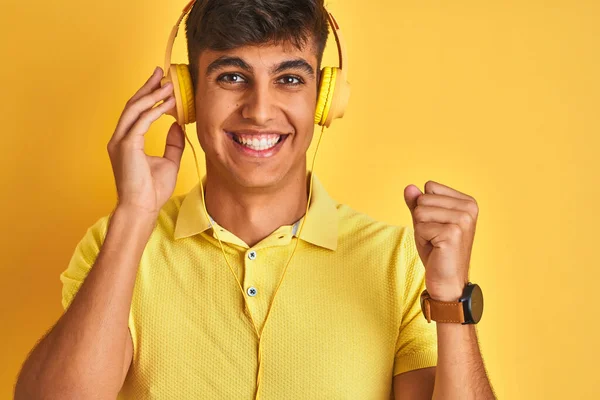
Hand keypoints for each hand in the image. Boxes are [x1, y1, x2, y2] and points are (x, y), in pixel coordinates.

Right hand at [107, 66, 184, 215]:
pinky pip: (141, 121)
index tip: (160, 82)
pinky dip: (155, 110)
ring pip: (135, 109)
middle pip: (133, 104)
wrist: (142, 208)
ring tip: (168, 84)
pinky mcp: (126, 146)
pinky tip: (168, 104)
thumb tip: (177, 126)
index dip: (147, 95)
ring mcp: (120, 141)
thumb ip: (173, 143)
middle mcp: (119, 138)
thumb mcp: (169, 162)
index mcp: (126, 141)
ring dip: (152, 95)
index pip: (136, 112)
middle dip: (147, 87)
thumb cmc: (152, 190)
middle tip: (161, 72)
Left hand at [404, 180, 478, 301]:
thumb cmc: (436, 250)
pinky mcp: (452, 233)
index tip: (437, 225)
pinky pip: (420, 227)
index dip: (425, 207)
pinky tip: (435, 249)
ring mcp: (462, 220)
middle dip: (422, 220)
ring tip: (435, 242)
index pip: (430, 187)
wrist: (447, 280)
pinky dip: (422, 239)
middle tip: (435, 237)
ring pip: (420, 212)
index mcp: (467, 201)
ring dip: (421, 229)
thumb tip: (409, 187)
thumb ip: (417, 203)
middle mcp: (469, 208)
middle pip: (423, 199)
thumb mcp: (425, 221)